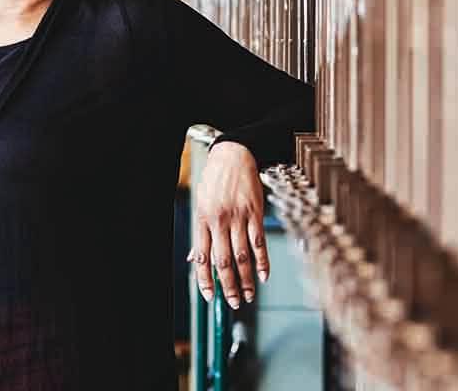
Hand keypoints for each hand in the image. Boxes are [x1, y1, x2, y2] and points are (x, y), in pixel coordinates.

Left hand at [188, 141, 268, 308]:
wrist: (234, 154)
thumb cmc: (216, 179)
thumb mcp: (202, 204)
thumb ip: (201, 233)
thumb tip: (194, 258)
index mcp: (203, 220)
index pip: (202, 258)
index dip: (205, 280)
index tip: (210, 296)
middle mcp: (219, 221)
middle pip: (223, 262)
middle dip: (228, 286)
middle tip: (233, 302)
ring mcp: (238, 217)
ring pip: (242, 256)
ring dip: (246, 280)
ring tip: (249, 295)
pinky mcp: (255, 213)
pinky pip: (259, 242)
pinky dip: (263, 262)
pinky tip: (264, 275)